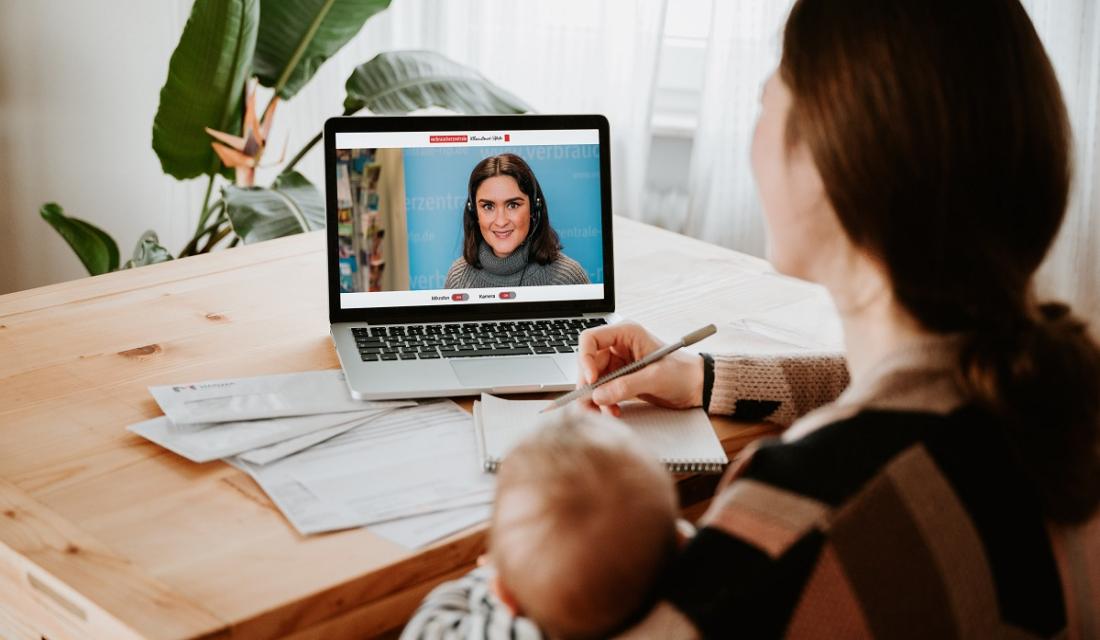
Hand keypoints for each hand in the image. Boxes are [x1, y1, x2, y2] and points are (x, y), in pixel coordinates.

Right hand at [577, 321, 704, 416]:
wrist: (697, 387)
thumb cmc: (682, 373)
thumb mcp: (654, 378)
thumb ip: (625, 386)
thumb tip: (598, 396)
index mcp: (626, 334)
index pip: (590, 339)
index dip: (585, 358)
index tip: (592, 380)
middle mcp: (618, 346)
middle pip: (588, 362)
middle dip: (589, 385)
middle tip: (592, 403)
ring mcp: (618, 364)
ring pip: (593, 380)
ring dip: (595, 397)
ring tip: (607, 411)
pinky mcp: (619, 380)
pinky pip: (602, 391)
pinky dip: (603, 403)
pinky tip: (613, 411)